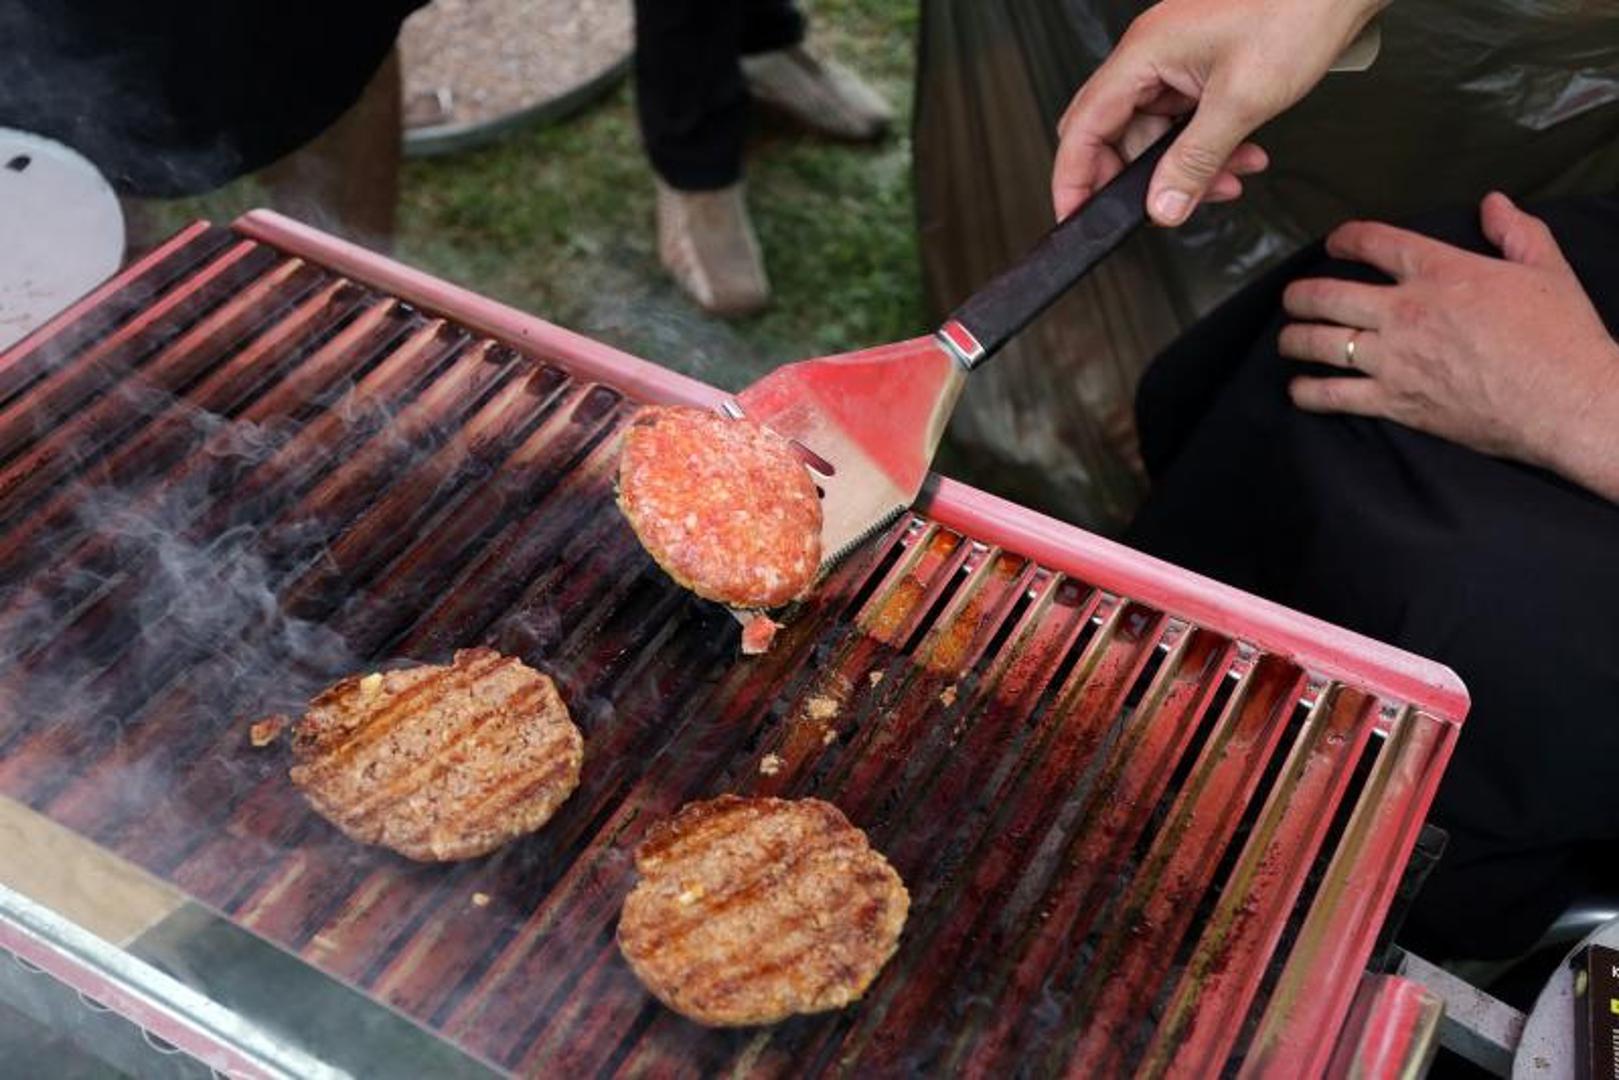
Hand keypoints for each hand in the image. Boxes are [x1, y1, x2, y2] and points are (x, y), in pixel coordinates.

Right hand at [1052, 0, 1382, 224]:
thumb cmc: (1295, 11)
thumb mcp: (1241, 101)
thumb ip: (1194, 161)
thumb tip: (1161, 206)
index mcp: (1143, 54)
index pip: (1083, 126)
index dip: (1073, 178)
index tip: (1074, 216)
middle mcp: (1151, 56)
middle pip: (1114, 135)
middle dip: (1137, 180)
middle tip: (1158, 209)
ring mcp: (1175, 62)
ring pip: (1155, 135)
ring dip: (1184, 168)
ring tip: (1225, 182)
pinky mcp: (1200, 70)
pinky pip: (1185, 123)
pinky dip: (1206, 149)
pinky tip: (1238, 159)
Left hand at [1280, 193, 1618, 500]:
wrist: (1567, 399)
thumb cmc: (1561, 334)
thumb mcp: (1546, 269)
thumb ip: (1516, 230)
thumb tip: (1492, 202)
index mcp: (1442, 271)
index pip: (1374, 243)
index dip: (1344, 238)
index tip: (1333, 243)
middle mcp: (1406, 311)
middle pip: (1327, 294)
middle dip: (1299, 294)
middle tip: (1293, 298)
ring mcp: (1395, 359)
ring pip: (1318, 343)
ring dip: (1293, 339)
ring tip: (1288, 339)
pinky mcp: (1394, 402)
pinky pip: (1332, 396)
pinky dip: (1307, 392)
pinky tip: (1300, 388)